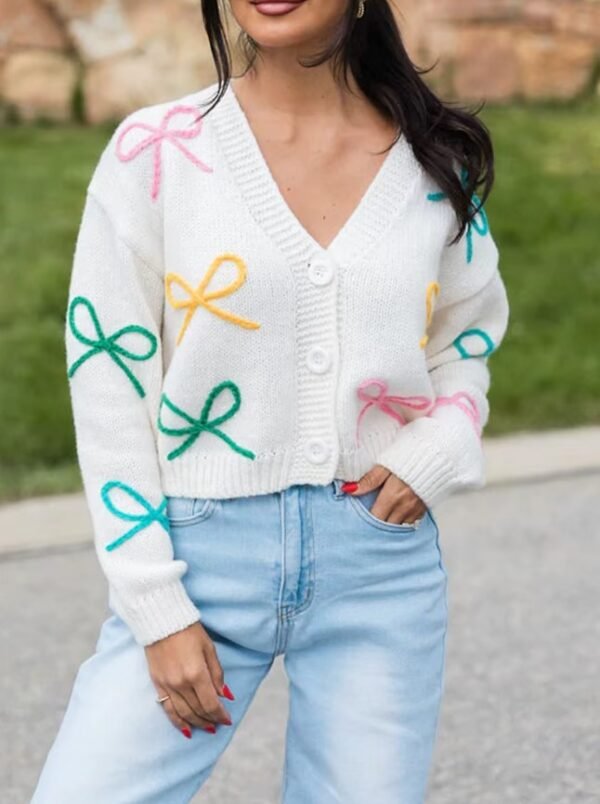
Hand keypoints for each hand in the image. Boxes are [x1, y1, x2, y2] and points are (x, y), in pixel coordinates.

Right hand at [144, 621, 233, 737]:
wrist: (161, 621)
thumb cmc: (189, 631)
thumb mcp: (209, 648)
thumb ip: (217, 674)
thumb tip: (225, 695)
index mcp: (197, 673)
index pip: (211, 704)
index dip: (220, 715)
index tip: (228, 720)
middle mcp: (181, 684)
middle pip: (198, 711)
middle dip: (210, 720)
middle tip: (219, 724)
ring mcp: (167, 685)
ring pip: (183, 713)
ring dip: (196, 723)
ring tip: (206, 728)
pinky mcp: (157, 684)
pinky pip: (167, 709)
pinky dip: (177, 721)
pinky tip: (185, 729)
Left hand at [343, 464, 427, 524]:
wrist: (437, 455)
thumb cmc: (411, 456)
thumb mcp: (385, 465)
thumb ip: (369, 480)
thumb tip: (350, 489)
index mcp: (392, 497)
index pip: (375, 518)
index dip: (365, 520)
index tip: (359, 517)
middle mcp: (404, 507)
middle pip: (386, 526)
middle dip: (377, 524)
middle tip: (368, 518)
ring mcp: (416, 510)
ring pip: (398, 526)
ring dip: (389, 523)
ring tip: (382, 515)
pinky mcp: (424, 509)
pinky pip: (410, 522)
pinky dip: (401, 520)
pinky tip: (396, 512)